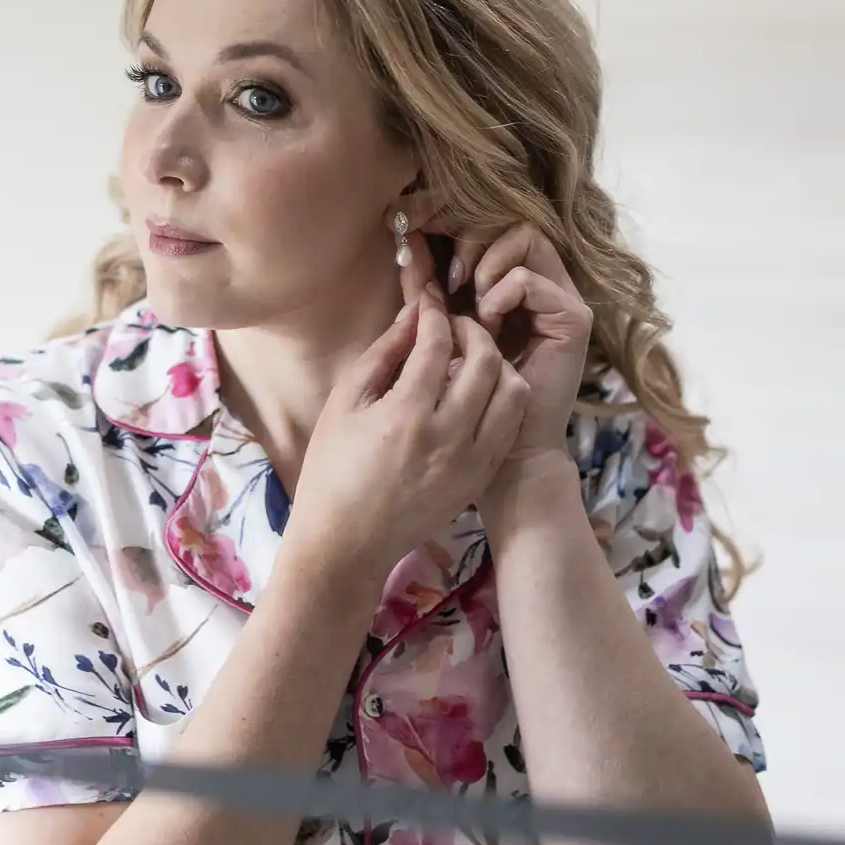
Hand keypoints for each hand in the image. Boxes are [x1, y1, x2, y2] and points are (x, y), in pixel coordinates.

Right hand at [285, 282, 530, 586]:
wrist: (347, 541)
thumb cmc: (332, 469)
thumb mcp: (344, 404)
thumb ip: (382, 355)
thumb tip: (412, 315)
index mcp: (406, 413)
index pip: (438, 343)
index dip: (435, 314)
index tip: (429, 303)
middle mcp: (448, 435)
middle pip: (486, 360)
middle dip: (474, 331)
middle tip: (455, 327)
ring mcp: (471, 459)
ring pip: (511, 391)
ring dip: (497, 364)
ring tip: (471, 360)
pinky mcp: (481, 475)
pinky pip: (509, 424)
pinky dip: (502, 398)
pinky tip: (478, 393)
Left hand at [436, 221, 592, 471]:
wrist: (499, 446)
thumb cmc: (462, 395)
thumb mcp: (438, 328)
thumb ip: (425, 288)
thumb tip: (404, 243)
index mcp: (508, 283)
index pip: (489, 224)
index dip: (452, 218)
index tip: (415, 226)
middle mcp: (539, 283)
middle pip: (509, 220)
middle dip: (469, 237)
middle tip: (448, 275)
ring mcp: (559, 298)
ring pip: (524, 237)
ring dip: (487, 267)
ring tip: (473, 306)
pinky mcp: (572, 317)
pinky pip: (526, 279)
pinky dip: (499, 295)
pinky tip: (489, 324)